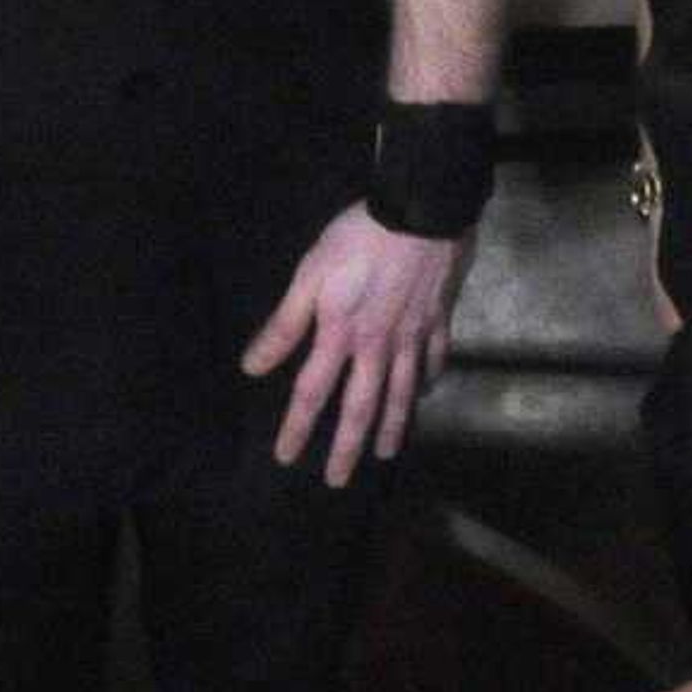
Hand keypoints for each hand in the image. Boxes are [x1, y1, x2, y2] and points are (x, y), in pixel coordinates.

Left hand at [240, 202, 469, 485]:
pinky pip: (435, 357)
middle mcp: (378, 347)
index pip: (313, 392)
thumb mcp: (310, 275)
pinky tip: (427, 390)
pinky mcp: (438, 318)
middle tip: (339, 480)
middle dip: (348, 446)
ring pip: (402, 392)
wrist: (420, 212)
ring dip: (392, 425)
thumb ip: (285, 324)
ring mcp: (413, 336)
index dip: (298, 427)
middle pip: (361, 406)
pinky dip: (430, 378)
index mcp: (341, 336)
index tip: (287, 458)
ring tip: (387, 453)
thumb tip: (254, 367)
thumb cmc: (357, 239)